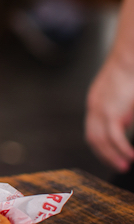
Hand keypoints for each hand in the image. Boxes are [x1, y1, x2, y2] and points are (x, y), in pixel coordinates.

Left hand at [85, 56, 133, 171]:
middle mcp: (94, 107)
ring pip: (101, 141)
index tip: (111, 155)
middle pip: (93, 138)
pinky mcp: (112, 112)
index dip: (101, 145)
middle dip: (105, 155)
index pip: (93, 129)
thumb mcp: (124, 94)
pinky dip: (122, 149)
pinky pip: (114, 137)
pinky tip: (131, 156)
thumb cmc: (131, 73)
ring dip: (112, 156)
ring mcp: (100, 110)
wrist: (129, 58)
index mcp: (96, 102)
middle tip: (118, 165)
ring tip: (124, 165)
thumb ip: (124, 110)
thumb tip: (126, 122)